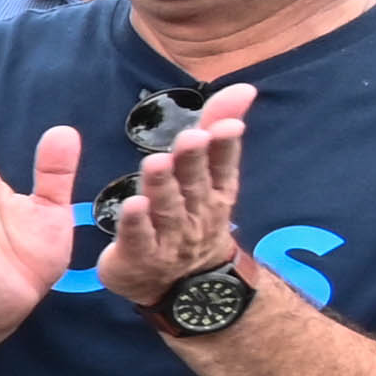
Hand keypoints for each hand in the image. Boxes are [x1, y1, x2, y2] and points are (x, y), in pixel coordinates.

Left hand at [99, 85, 258, 330]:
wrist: (185, 286)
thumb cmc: (193, 217)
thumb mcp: (210, 175)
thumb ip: (218, 130)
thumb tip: (243, 88)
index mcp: (214, 192)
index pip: (222, 166)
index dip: (224, 147)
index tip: (227, 126)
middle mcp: (196, 214)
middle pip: (194, 184)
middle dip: (192, 161)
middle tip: (190, 138)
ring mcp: (169, 237)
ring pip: (167, 208)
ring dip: (162, 185)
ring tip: (155, 162)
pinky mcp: (139, 256)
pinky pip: (138, 238)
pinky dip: (136, 223)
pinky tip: (132, 206)